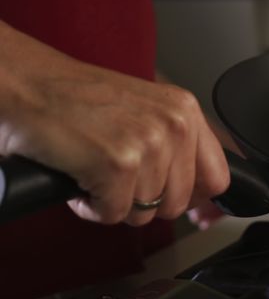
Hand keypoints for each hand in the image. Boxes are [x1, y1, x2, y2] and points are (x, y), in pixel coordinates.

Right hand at [0, 21, 230, 225]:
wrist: (21, 83)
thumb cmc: (70, 98)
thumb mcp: (142, 112)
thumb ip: (175, 146)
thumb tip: (202, 194)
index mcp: (184, 110)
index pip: (218, 178)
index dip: (197, 201)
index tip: (181, 206)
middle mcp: (173, 125)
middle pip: (178, 203)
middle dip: (142, 202)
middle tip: (113, 177)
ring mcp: (147, 144)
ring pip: (145, 213)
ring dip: (112, 202)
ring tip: (91, 170)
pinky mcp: (117, 164)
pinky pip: (113, 215)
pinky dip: (89, 207)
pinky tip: (77, 178)